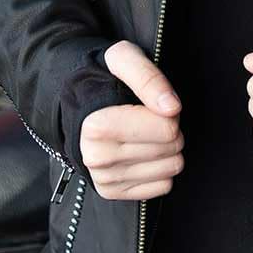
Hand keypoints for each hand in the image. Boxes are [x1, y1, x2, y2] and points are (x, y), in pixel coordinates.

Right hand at [80, 39, 184, 201]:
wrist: (80, 104)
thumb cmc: (105, 78)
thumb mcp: (123, 59)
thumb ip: (148, 77)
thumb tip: (172, 108)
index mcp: (96, 126)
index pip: (167, 128)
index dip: (167, 110)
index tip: (151, 102)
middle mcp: (97, 158)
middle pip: (171, 147)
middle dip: (169, 127)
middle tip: (149, 116)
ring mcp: (105, 179)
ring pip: (172, 168)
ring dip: (168, 148)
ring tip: (145, 132)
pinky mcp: (114, 193)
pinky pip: (164, 185)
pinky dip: (161, 168)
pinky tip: (144, 152)